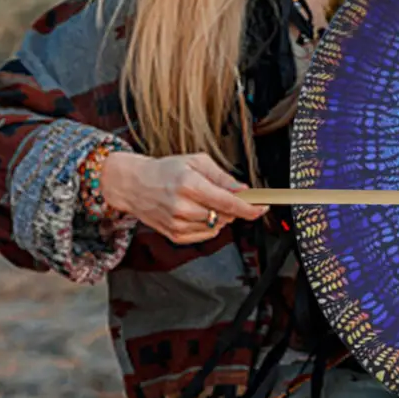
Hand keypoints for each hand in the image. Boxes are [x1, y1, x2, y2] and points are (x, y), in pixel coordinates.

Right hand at [100, 151, 268, 243]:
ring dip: (219, 216)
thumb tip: (242, 190)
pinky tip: (195, 212)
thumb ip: (222, 177)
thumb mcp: (195, 162)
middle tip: (222, 195)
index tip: (263, 207)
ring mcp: (178, 224)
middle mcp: (183, 207)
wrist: (135, 185)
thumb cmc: (166, 170)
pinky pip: (204, 234)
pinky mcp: (175, 235)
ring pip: (217, 226)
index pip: (228, 202)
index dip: (250, 207)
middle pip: (225, 215)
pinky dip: (207, 225)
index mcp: (190, 185)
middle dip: (231, 207)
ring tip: (202, 201)